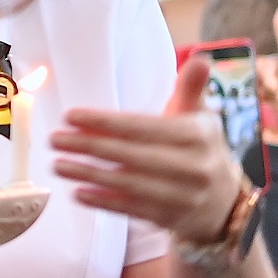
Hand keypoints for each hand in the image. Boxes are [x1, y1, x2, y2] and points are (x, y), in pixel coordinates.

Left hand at [50, 54, 243, 243]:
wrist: (223, 202)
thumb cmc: (201, 149)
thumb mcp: (202, 117)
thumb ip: (192, 89)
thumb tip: (200, 59)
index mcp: (198, 135)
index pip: (143, 127)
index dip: (105, 122)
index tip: (71, 116)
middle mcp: (192, 167)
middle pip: (131, 156)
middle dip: (89, 147)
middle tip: (54, 139)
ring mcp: (181, 196)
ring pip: (128, 184)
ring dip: (88, 175)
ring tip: (57, 165)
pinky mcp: (169, 218)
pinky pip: (131, 210)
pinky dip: (103, 202)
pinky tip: (78, 193)